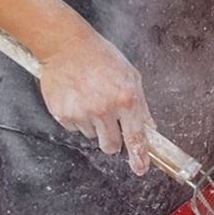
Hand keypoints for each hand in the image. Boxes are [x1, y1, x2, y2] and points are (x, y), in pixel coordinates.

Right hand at [38, 25, 153, 174]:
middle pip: (112, 146)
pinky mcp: (64, 114)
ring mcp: (83, 113)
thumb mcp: (131, 76)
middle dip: (113, 141)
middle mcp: (106, 109)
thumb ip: (141, 106)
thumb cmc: (101, 57)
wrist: (67, 46)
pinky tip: (78, 98)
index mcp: (127, 98)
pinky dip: (78, 119)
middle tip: (109, 122)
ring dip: (94, 125)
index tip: (140, 168)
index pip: (136, 137)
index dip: (139, 156)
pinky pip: (75, 129)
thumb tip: (149, 129)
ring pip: (93, 136)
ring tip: (91, 99)